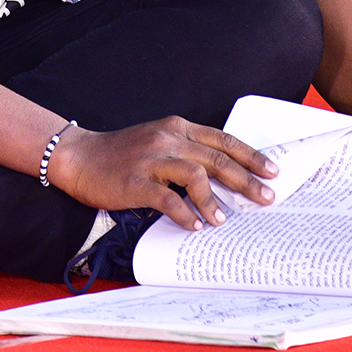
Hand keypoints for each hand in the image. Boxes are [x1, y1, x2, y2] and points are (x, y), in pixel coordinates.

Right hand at [48, 118, 279, 229]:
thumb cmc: (122, 154)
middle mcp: (168, 138)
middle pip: (216, 158)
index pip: (223, 139)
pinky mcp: (135, 181)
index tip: (272, 171)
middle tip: (265, 198)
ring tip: (223, 219)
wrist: (79, 156)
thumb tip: (222, 178)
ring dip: (213, 199)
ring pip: (194, 175)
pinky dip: (184, 213)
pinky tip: (195, 225)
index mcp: (177, 127)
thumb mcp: (158, 142)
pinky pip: (167, 198)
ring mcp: (151, 158)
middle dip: (245, 180)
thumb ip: (186, 153)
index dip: (250, 155)